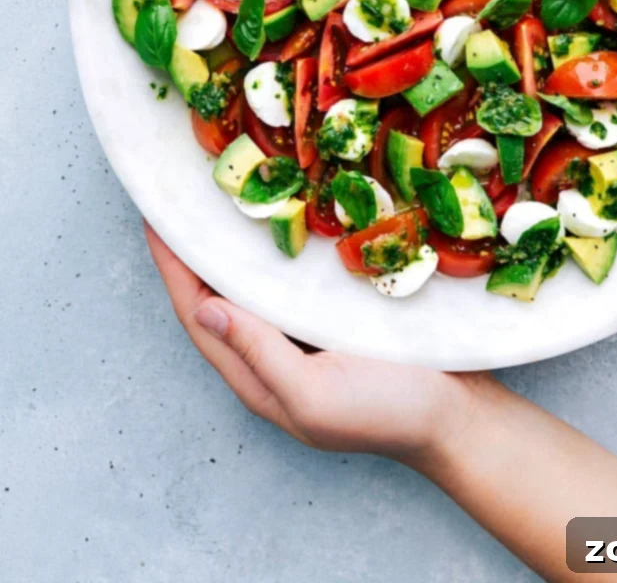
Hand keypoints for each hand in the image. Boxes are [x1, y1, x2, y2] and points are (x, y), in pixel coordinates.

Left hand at [146, 221, 616, 576]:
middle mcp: (272, 357)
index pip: (197, 314)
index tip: (153, 220)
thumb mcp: (315, 394)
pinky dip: (273, 253)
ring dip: (229, 249)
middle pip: (216, 297)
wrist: (460, 419)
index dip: (172, 269)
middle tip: (181, 201)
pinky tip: (280, 224)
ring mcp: (303, 341)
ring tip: (219, 203)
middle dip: (193, 254)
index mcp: (259, 378)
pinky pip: (288, 283)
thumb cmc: (389, 411)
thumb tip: (206, 310)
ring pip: (250, 288)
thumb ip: (260, 354)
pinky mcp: (334, 323)